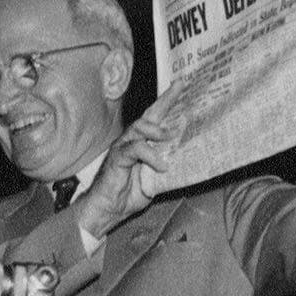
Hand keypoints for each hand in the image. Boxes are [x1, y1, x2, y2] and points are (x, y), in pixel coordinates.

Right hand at [74, 86, 182, 238]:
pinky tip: (161, 165)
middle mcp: (131, 141)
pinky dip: (150, 155)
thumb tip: (188, 159)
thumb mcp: (156, 180)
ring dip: (156, 129)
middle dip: (164, 101)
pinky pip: (134, 150)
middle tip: (179, 88)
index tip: (181, 85)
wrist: (107, 210)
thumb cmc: (128, 194)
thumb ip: (168, 167)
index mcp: (142, 144)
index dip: (168, 102)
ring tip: (171, 135)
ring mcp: (122, 148)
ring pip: (138, 128)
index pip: (156, 119)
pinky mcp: (117, 158)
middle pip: (148, 116)